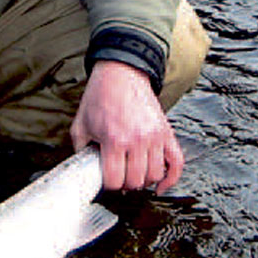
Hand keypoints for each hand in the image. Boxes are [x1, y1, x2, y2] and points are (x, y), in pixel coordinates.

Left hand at [70, 59, 183, 193]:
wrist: (121, 73)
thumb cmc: (101, 96)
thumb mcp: (80, 123)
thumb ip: (80, 149)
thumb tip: (83, 168)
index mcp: (114, 139)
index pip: (115, 180)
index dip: (108, 185)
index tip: (106, 180)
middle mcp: (137, 140)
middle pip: (136, 181)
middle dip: (125, 184)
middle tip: (119, 178)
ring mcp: (155, 137)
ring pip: (155, 175)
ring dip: (144, 181)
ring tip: (135, 175)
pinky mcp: (167, 132)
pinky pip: (177, 163)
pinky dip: (172, 178)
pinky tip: (161, 185)